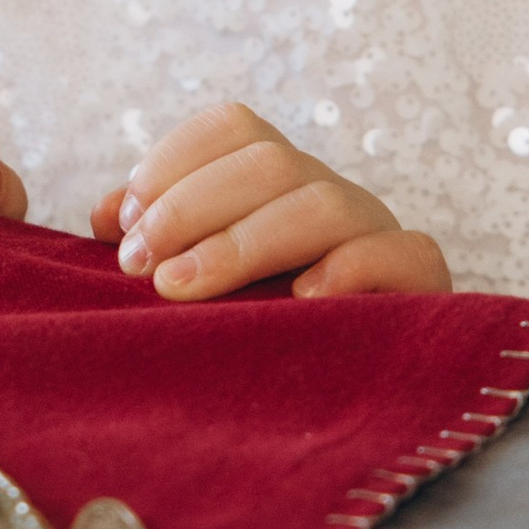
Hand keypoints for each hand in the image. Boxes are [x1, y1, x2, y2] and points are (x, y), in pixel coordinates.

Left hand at [93, 104, 452, 301]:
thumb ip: (158, 245)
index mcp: (278, 186)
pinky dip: (351, 268)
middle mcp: (330, 197)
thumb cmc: (258, 334)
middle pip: (270, 161)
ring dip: (243, 242)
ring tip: (181, 289)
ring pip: (324, 204)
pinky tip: (300, 301)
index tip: (121, 222)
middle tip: (137, 265)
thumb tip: (106, 218)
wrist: (361, 399)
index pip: (234, 130)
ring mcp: (379, 236)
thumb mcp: (202, 283)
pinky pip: (404, 253)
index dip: (173, 161)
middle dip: (190, 207)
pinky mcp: (422, 288)